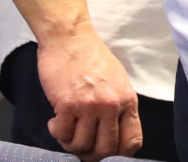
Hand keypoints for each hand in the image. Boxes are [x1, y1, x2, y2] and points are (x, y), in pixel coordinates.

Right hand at [38, 32, 143, 160]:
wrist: (70, 38)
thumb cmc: (91, 58)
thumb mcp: (117, 81)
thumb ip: (119, 108)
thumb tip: (115, 138)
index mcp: (127, 101)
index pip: (132, 142)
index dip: (118, 155)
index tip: (104, 152)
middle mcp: (111, 105)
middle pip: (106, 150)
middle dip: (91, 155)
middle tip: (80, 146)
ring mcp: (90, 106)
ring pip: (81, 146)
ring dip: (70, 143)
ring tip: (66, 128)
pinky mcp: (67, 104)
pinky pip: (62, 134)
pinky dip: (57, 132)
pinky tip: (55, 120)